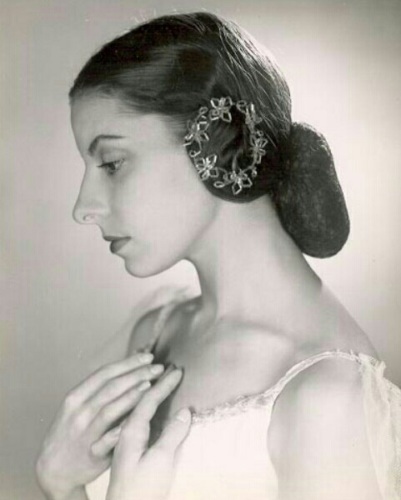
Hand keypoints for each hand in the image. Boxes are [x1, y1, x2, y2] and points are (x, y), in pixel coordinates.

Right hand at [35, 352, 165, 499]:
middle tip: (158, 367)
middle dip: (136, 375)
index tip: (148, 357)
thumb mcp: (79, 406)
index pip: (105, 373)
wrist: (54, 469)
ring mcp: (85, 433)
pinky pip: (108, 440)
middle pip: (110, 388)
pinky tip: (139, 419)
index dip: (128, 363)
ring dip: (131, 396)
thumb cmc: (73, 431)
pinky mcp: (92, 454)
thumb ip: (101, 390)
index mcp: (76, 397)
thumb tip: (130, 366)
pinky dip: (122, 428)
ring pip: (110, 410)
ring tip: (151, 385)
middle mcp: (79, 412)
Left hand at [106, 368, 190, 499]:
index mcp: (131, 431)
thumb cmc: (141, 489)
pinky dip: (140, 404)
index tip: (177, 370)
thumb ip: (172, 434)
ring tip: (152, 375)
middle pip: (135, 397)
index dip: (164, 384)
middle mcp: (124, 431)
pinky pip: (132, 416)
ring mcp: (123, 440)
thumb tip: (185, 410)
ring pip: (132, 405)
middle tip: (164, 365)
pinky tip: (146, 404)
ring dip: (142, 389)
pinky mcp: (126, 449)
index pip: (148, 399)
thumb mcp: (160, 462)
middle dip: (149, 380)